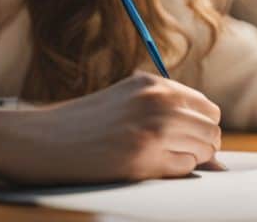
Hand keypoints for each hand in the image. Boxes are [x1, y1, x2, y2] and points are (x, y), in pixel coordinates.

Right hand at [0, 71, 221, 184]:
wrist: (44, 141)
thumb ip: (164, 111)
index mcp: (152, 84)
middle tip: (177, 154)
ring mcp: (153, 130)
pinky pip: (183, 169)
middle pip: (211, 129)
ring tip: (157, 159)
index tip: (187, 139)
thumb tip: (212, 145)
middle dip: (202, 146)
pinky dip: (172, 173)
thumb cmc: (84, 124)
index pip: (206, 107)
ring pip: (203, 151)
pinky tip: (145, 167)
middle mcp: (157, 102)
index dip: (201, 127)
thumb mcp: (126, 101)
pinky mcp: (144, 158)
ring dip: (188, 159)